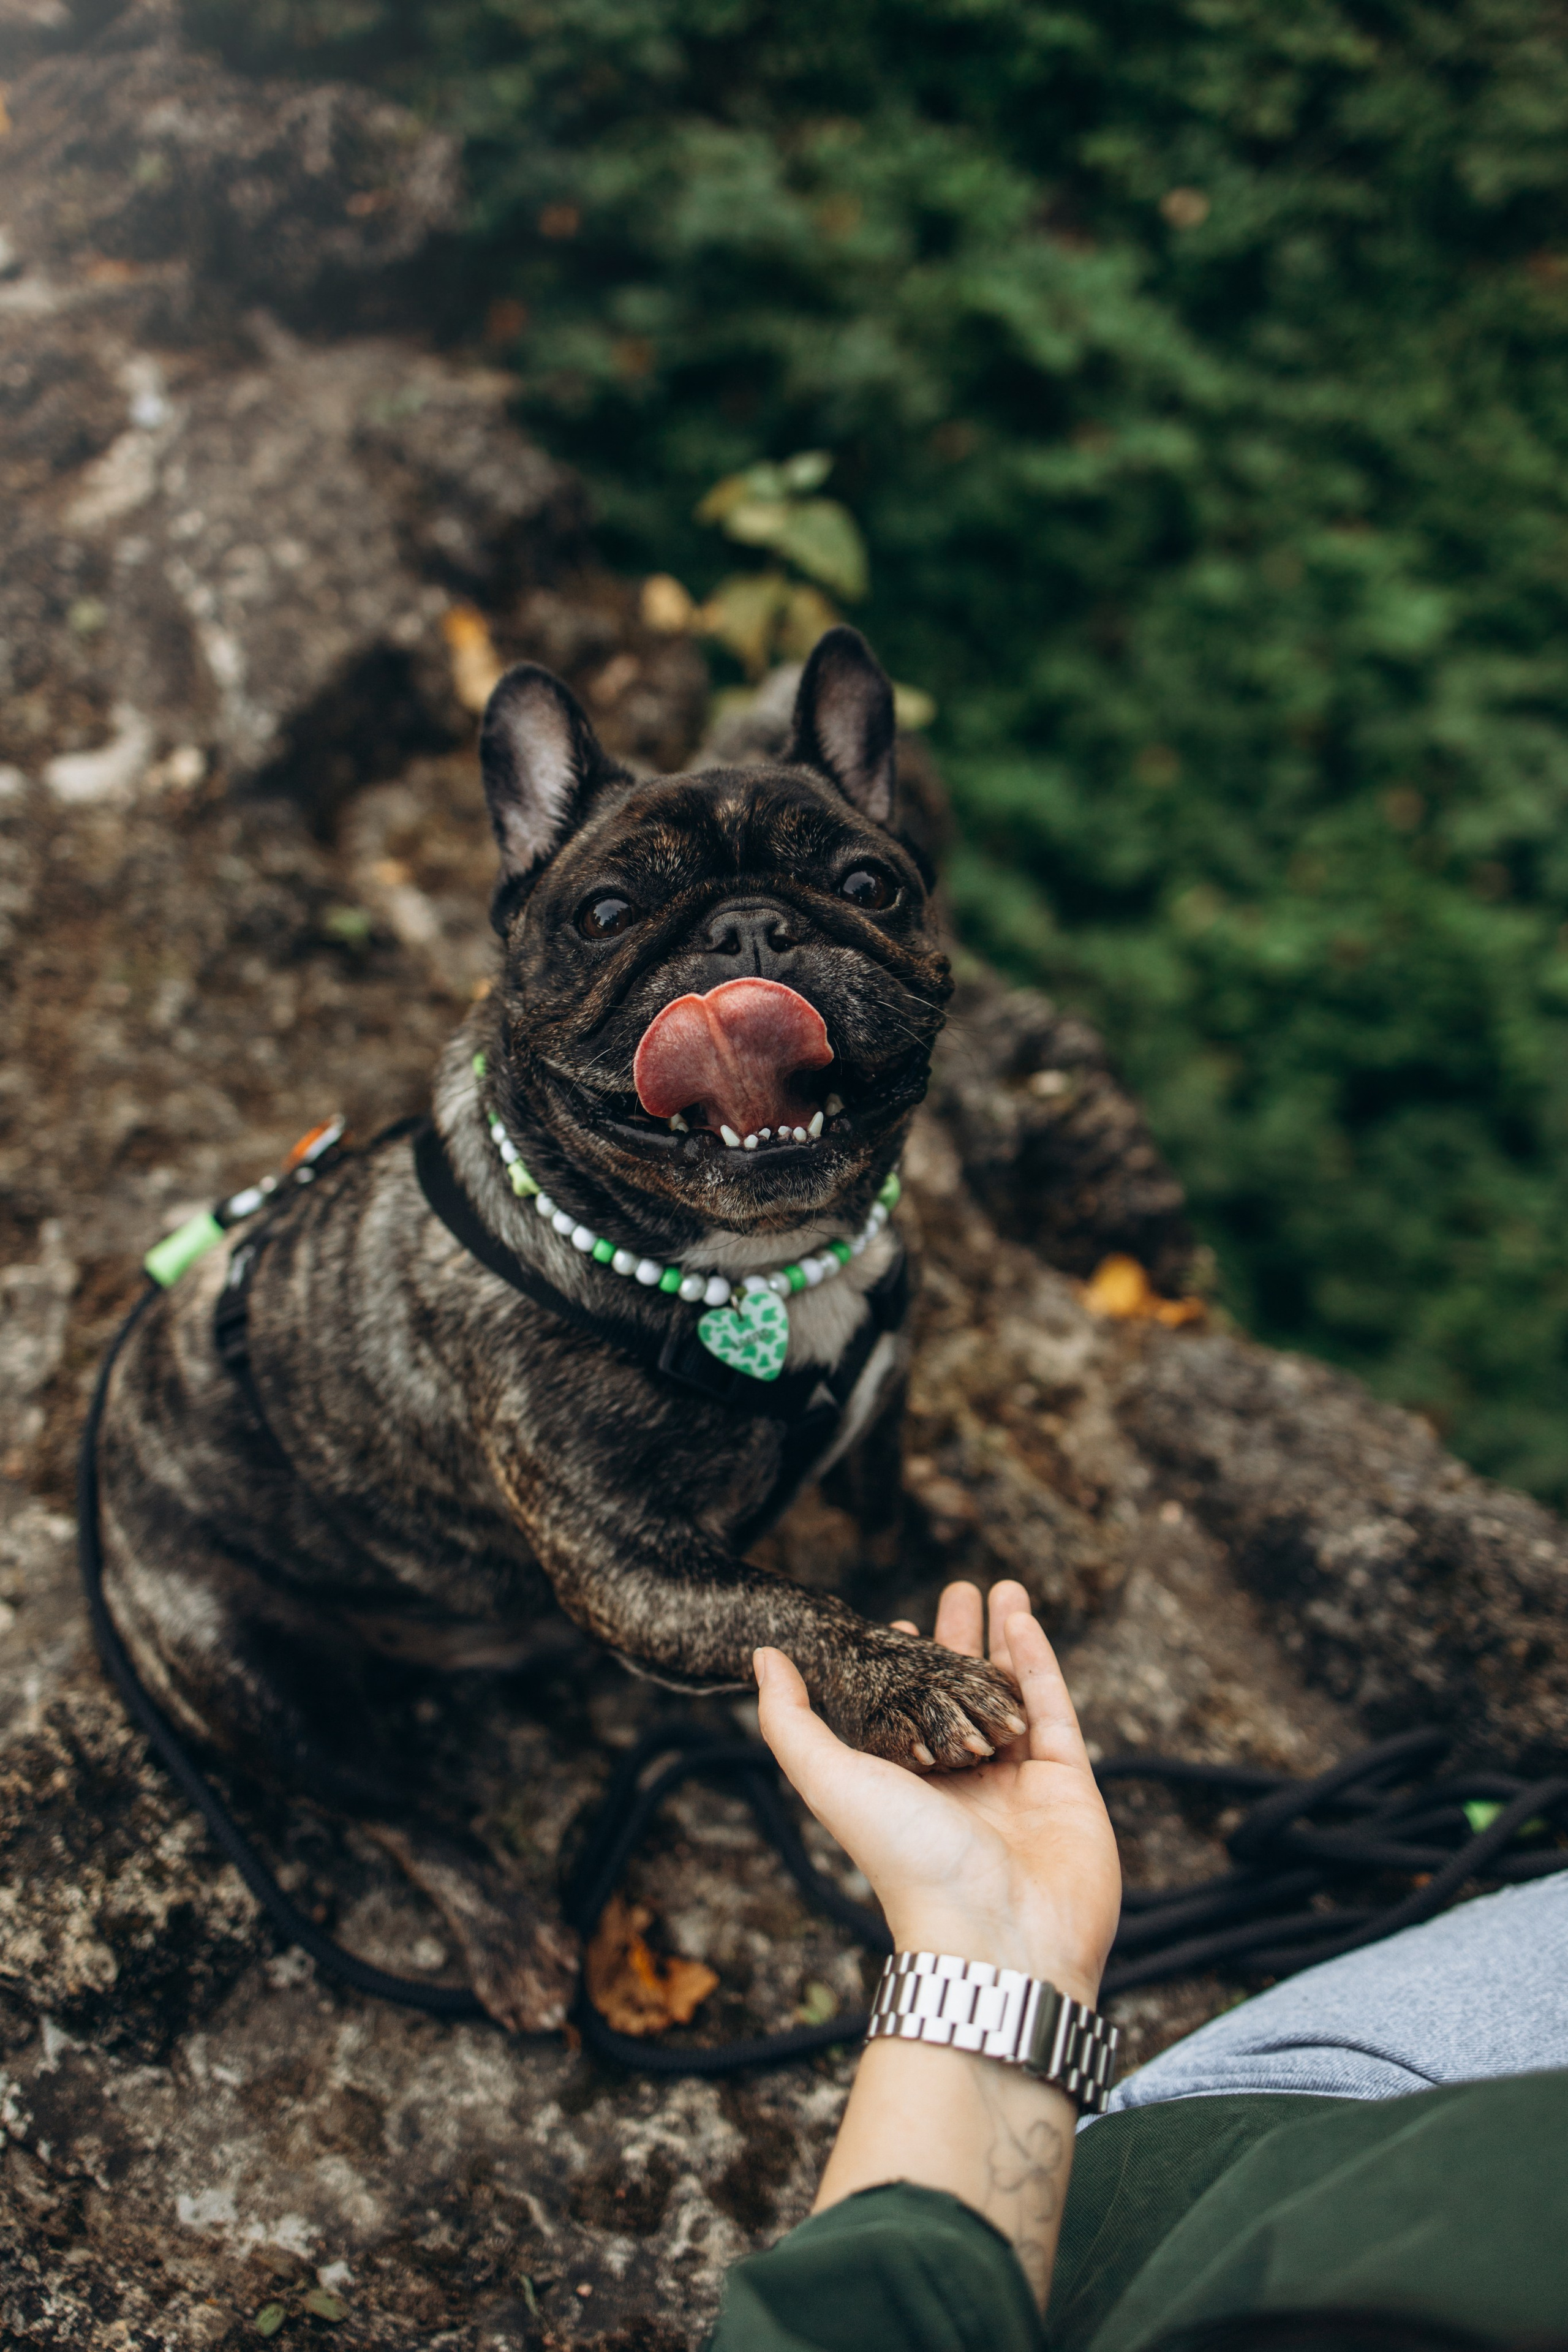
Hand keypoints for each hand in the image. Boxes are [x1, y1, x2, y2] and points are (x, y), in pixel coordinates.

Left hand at [754, 1579, 1119, 2005]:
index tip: (899, 1623)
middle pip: (960, 1700)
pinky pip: (1052, 1711)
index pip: (907, 1717)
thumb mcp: (832, 1783)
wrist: (996, 1938)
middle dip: (958, 1644)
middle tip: (958, 1589)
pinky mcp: (1067, 1785)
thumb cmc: (908, 1865)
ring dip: (1003, 1641)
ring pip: (1010, 1699)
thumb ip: (791, 1722)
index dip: (904, 1671)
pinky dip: (1037, 1663)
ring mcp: (1017, 1786)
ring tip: (998, 1588)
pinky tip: (1022, 1618)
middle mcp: (962, 1787)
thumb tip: (763, 1659)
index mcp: (908, 1792)